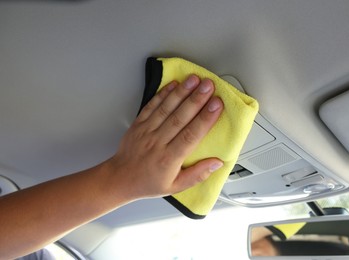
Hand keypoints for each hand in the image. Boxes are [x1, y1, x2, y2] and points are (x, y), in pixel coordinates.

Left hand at [109, 75, 223, 199]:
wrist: (120, 178)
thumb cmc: (149, 182)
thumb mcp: (176, 187)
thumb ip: (198, 175)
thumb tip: (218, 162)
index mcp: (169, 159)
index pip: (191, 135)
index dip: (205, 119)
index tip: (216, 105)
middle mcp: (158, 142)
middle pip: (180, 117)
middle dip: (196, 99)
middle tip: (209, 85)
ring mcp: (146, 131)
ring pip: (166, 108)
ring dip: (181, 92)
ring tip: (194, 80)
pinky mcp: (138, 123)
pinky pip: (151, 106)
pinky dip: (162, 93)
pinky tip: (174, 84)